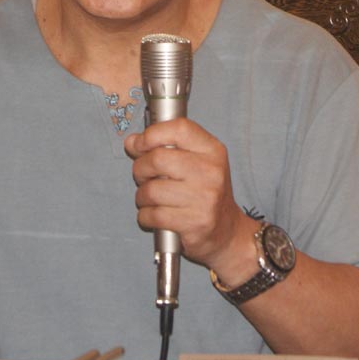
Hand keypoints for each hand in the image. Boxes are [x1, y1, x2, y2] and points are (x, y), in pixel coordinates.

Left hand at [124, 118, 251, 270]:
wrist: (226, 231)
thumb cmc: (204, 192)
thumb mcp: (194, 161)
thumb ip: (163, 147)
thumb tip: (132, 142)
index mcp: (212, 150)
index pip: (179, 129)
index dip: (152, 134)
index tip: (139, 144)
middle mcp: (211, 171)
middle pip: (158, 159)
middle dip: (140, 169)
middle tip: (143, 176)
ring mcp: (204, 198)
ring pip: (151, 190)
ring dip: (142, 196)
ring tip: (150, 198)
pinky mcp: (195, 223)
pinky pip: (153, 215)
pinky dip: (145, 216)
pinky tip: (153, 215)